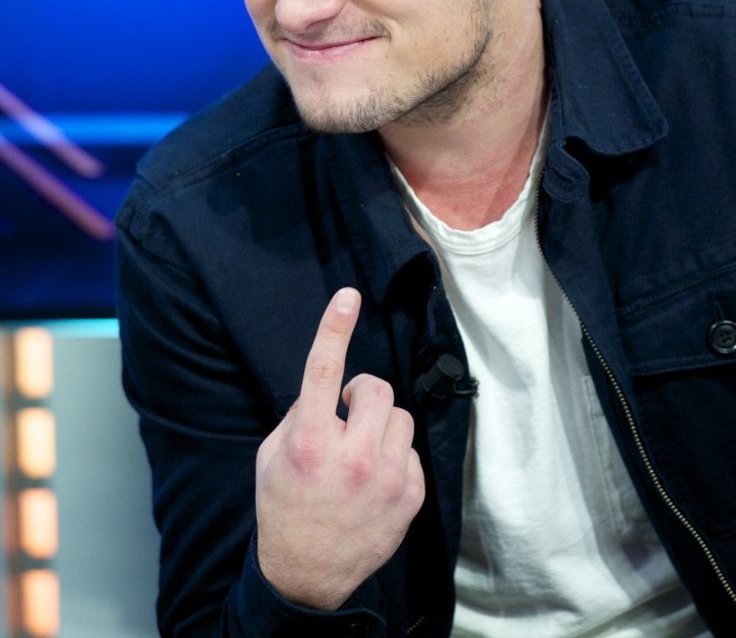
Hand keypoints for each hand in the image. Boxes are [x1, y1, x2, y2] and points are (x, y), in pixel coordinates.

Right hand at [255, 287, 424, 610]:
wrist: (307, 576)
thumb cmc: (284, 507)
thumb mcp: (271, 456)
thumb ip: (300, 416)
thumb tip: (332, 391)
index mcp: (310, 443)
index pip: (324, 371)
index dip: (334, 328)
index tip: (348, 296)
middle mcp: (352, 457)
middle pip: (376, 389)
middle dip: (362, 396)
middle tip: (347, 416)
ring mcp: (386, 479)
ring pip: (400, 417)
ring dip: (380, 427)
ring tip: (360, 454)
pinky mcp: (410, 496)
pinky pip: (411, 450)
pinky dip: (394, 457)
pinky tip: (374, 481)